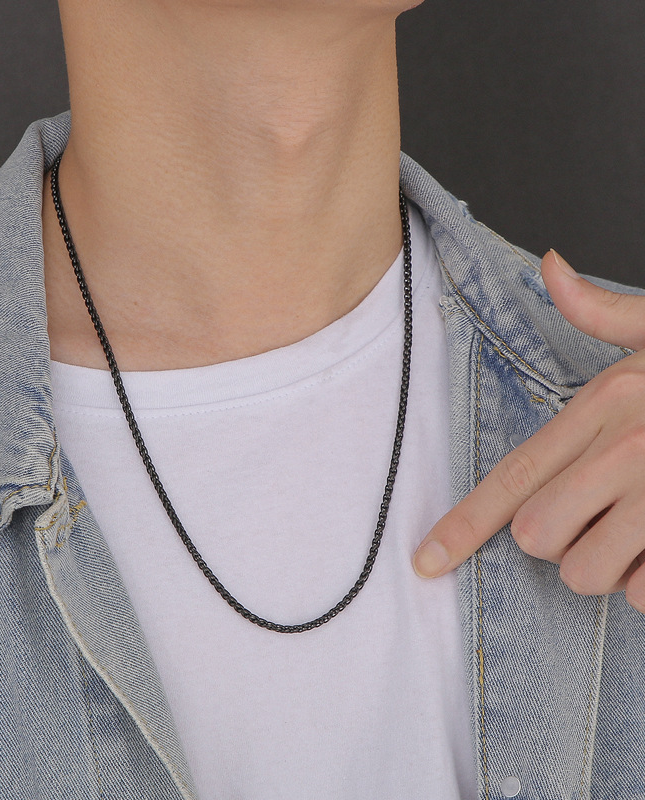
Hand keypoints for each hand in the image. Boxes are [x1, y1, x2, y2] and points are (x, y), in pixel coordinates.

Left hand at [412, 249, 644, 612]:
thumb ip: (600, 309)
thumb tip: (551, 266)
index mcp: (605, 405)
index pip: (512, 476)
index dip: (462, 525)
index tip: (427, 560)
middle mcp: (627, 452)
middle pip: (536, 536)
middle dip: (557, 539)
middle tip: (597, 516)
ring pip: (587, 573)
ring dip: (606, 567)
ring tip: (642, 530)